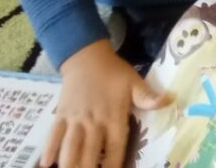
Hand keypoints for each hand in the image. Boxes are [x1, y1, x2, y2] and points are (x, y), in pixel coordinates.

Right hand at [44, 40, 171, 167]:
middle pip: (90, 152)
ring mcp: (75, 119)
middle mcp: (93, 121)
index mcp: (113, 116)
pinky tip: (45, 163)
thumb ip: (148, 97)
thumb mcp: (135, 82)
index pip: (115, 147)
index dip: (114, 164)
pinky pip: (53, 135)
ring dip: (68, 163)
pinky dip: (48, 149)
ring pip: (70, 146)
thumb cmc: (114, 72)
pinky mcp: (61, 115)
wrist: (87, 57)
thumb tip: (170, 101)